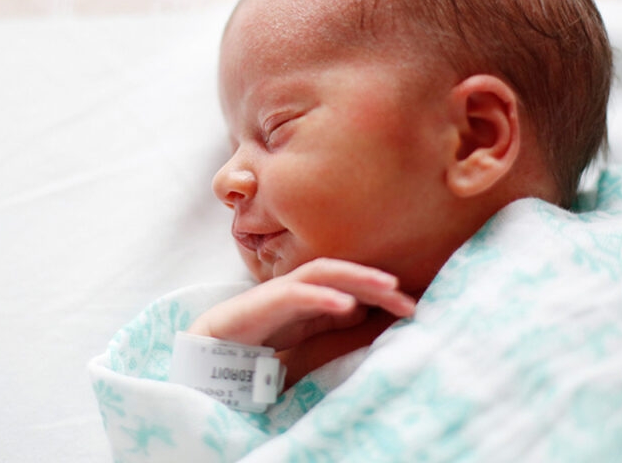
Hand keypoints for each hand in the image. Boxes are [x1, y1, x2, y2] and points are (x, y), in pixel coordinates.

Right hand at [187, 258, 415, 350]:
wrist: (211, 351)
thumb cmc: (256, 338)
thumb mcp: (303, 331)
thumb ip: (328, 317)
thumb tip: (362, 307)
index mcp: (308, 293)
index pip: (349, 283)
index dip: (380, 291)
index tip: (410, 305)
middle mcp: (297, 285)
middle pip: (341, 271)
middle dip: (375, 280)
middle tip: (406, 294)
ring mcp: (280, 289)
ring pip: (323, 272)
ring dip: (356, 277)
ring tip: (386, 286)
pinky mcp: (264, 301)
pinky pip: (297, 293)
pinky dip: (323, 296)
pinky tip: (346, 303)